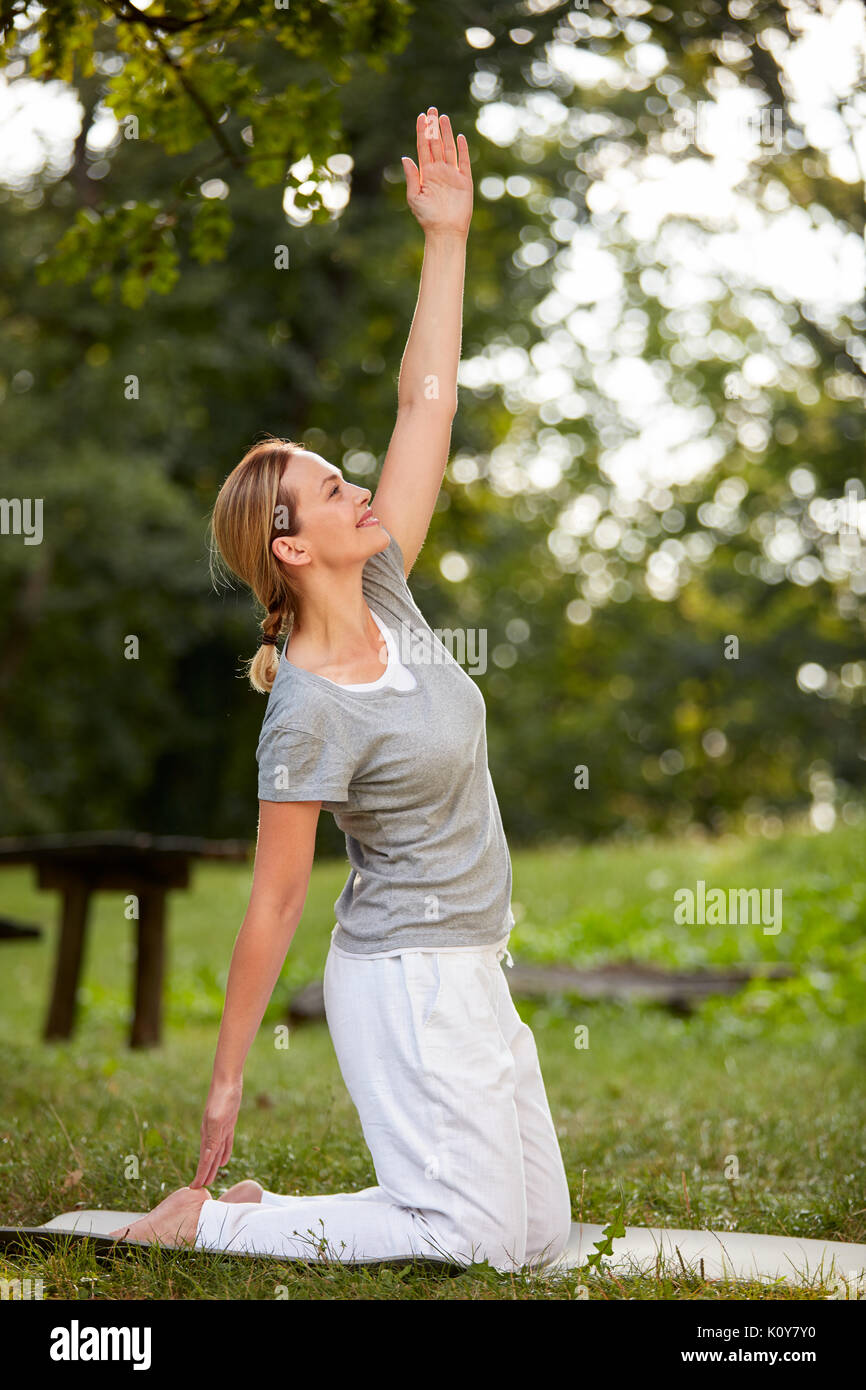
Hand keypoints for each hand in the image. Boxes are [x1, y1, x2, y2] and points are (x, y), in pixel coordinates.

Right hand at [191, 1077, 242, 1188]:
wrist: (227, 1080)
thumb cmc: (222, 1098)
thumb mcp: (218, 1118)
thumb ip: (213, 1137)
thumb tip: (208, 1155)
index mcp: (208, 1135)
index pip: (204, 1161)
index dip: (200, 1174)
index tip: (194, 1188)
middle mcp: (212, 1134)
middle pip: (208, 1159)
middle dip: (205, 1174)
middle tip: (200, 1189)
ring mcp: (220, 1128)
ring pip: (216, 1153)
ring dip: (214, 1166)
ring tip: (211, 1179)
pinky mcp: (228, 1123)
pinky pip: (225, 1143)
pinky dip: (224, 1153)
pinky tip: (225, 1160)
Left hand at [402, 107, 472, 238]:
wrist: (445, 231)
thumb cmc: (427, 217)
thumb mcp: (414, 196)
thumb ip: (411, 176)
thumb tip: (406, 157)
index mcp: (425, 173)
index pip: (423, 147)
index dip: (422, 132)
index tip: (421, 117)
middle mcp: (438, 171)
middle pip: (436, 143)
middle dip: (433, 127)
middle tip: (432, 109)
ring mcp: (451, 174)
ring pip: (449, 148)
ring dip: (446, 133)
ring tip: (442, 117)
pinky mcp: (464, 181)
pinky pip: (463, 162)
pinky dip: (462, 149)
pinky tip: (459, 137)